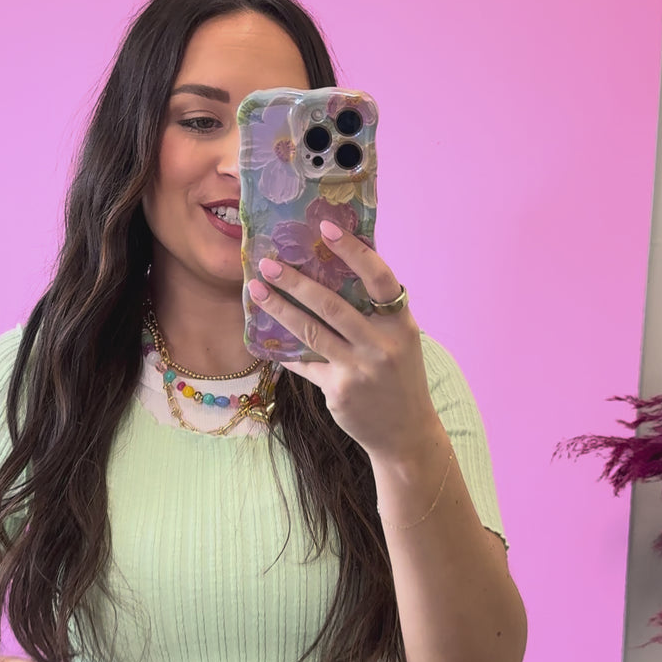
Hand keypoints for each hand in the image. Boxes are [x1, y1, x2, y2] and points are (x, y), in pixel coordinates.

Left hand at [248, 222, 436, 457]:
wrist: (406, 433)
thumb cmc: (399, 378)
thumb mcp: (400, 340)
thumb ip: (376, 313)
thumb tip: (335, 272)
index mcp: (401, 323)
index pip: (379, 277)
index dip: (353, 250)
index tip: (325, 228)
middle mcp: (382, 344)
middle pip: (332, 304)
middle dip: (295, 281)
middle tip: (267, 263)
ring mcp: (360, 368)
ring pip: (311, 332)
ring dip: (280, 309)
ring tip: (256, 290)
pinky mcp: (340, 390)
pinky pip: (305, 363)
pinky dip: (284, 350)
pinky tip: (264, 336)